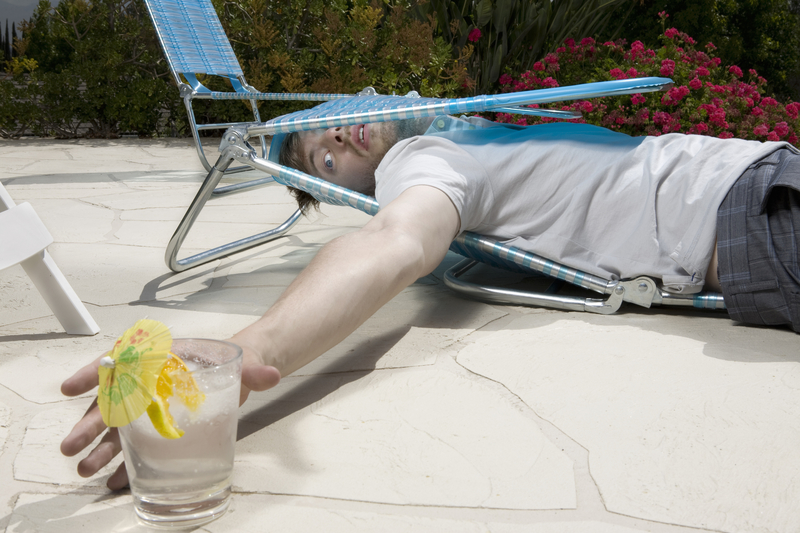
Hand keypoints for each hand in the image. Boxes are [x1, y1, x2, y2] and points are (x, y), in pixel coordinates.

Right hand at [60, 342, 280, 489]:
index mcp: (164, 357)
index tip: (71, 387)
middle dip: (91, 422)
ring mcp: (154, 403)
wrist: (243, 372)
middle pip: (115, 398)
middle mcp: (151, 379)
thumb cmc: (234, 359)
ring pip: (120, 424)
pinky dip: (127, 461)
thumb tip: (271, 376)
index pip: (123, 359)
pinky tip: (117, 479)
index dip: (94, 372)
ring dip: (101, 447)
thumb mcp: (244, 361)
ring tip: (85, 468)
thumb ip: (255, 369)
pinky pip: (138, 443)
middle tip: (72, 446)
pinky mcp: (162, 424)